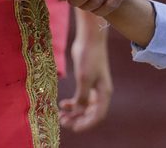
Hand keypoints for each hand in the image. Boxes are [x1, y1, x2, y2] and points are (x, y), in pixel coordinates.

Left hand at [60, 10, 112, 130]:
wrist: (89, 38)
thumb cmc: (89, 57)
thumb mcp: (84, 79)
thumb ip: (81, 97)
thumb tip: (78, 112)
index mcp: (104, 93)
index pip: (98, 116)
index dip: (86, 124)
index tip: (73, 128)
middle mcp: (101, 92)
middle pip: (91, 113)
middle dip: (78, 119)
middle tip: (63, 122)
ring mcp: (94, 87)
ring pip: (85, 106)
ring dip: (74, 113)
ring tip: (60, 115)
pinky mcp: (87, 81)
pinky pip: (81, 97)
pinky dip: (72, 103)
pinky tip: (63, 103)